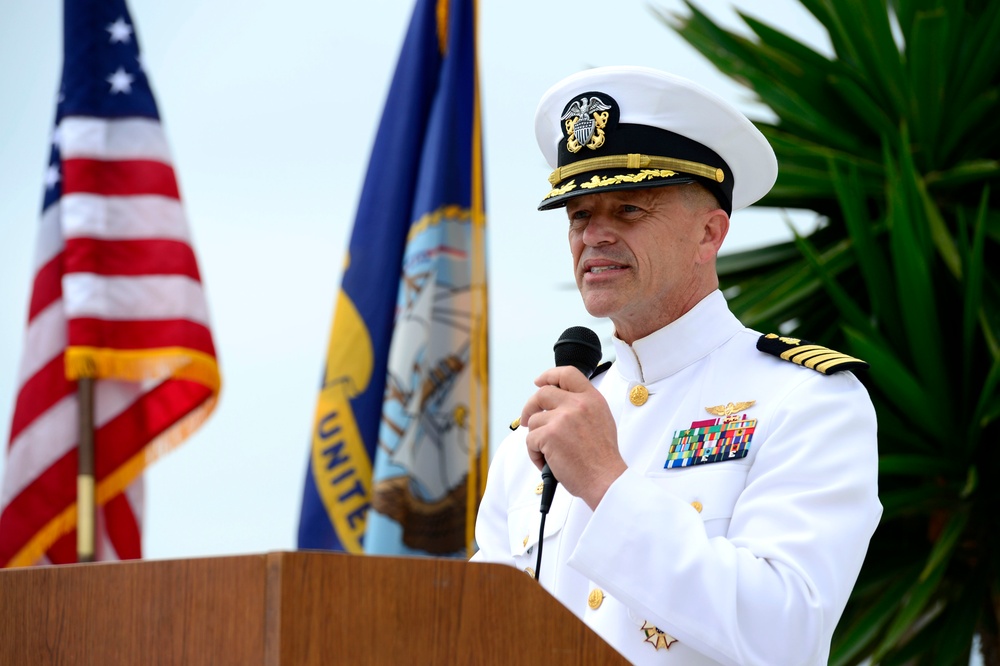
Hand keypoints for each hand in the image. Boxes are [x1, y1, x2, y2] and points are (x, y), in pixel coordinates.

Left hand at [519, 366, 626, 509]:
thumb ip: (582, 407)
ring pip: (534, 421)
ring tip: (549, 453)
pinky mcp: (549, 435)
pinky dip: (535, 453)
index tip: (540, 381)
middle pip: (542, 393)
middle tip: (527, 420)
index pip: (567, 373)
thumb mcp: (601, 420)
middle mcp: (577, 404)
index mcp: (592, 399)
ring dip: (536, 438)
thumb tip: (558, 404)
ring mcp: (562, 418)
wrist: (606, 479)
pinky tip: (548, 462)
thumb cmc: (602, 458)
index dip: (549, 375)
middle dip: (530, 407)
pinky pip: (530, 440)